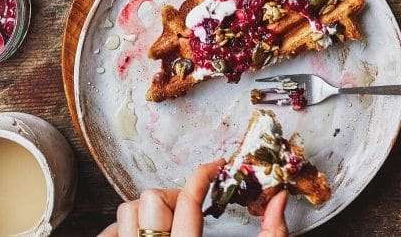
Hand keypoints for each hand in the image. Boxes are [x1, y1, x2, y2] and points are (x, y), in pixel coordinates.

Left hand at [99, 160, 289, 236]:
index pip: (189, 201)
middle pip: (150, 201)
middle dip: (171, 197)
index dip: (202, 175)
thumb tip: (277, 200)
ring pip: (124, 214)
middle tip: (188, 208)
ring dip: (144, 213)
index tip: (213, 169)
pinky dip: (122, 233)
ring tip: (165, 226)